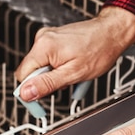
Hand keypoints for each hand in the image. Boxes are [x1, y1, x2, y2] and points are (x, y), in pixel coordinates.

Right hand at [14, 6, 134, 100]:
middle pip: (32, 70)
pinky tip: (73, 65)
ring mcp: (48, 37)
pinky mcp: (54, 38)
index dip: (30, 91)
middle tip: (66, 82)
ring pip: (41, 66)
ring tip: (73, 71)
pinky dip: (59, 66)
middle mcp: (42, 38)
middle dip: (46, 81)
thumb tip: (26, 93)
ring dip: (54, 74)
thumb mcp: (73, 74)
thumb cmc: (99, 50)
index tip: (39, 101)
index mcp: (43, 46)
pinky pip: (49, 59)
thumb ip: (47, 84)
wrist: (112, 33)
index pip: (23, 75)